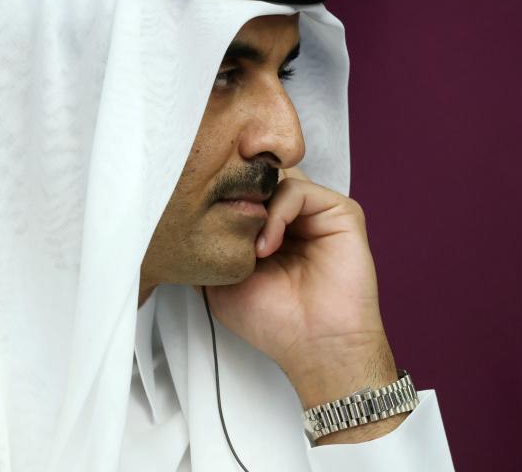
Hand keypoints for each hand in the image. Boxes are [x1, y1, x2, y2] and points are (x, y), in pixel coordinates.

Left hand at [202, 167, 404, 441]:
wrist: (316, 345)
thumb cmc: (273, 321)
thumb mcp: (219, 280)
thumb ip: (208, 244)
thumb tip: (182, 215)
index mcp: (269, 228)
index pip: (244, 189)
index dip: (222, 194)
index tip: (200, 215)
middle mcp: (294, 215)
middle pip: (261, 176)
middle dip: (238, 190)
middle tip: (221, 219)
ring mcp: (317, 211)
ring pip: (277, 177)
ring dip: (254, 207)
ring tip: (249, 250)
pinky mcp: (340, 211)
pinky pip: (299, 190)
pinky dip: (276, 213)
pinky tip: (267, 248)